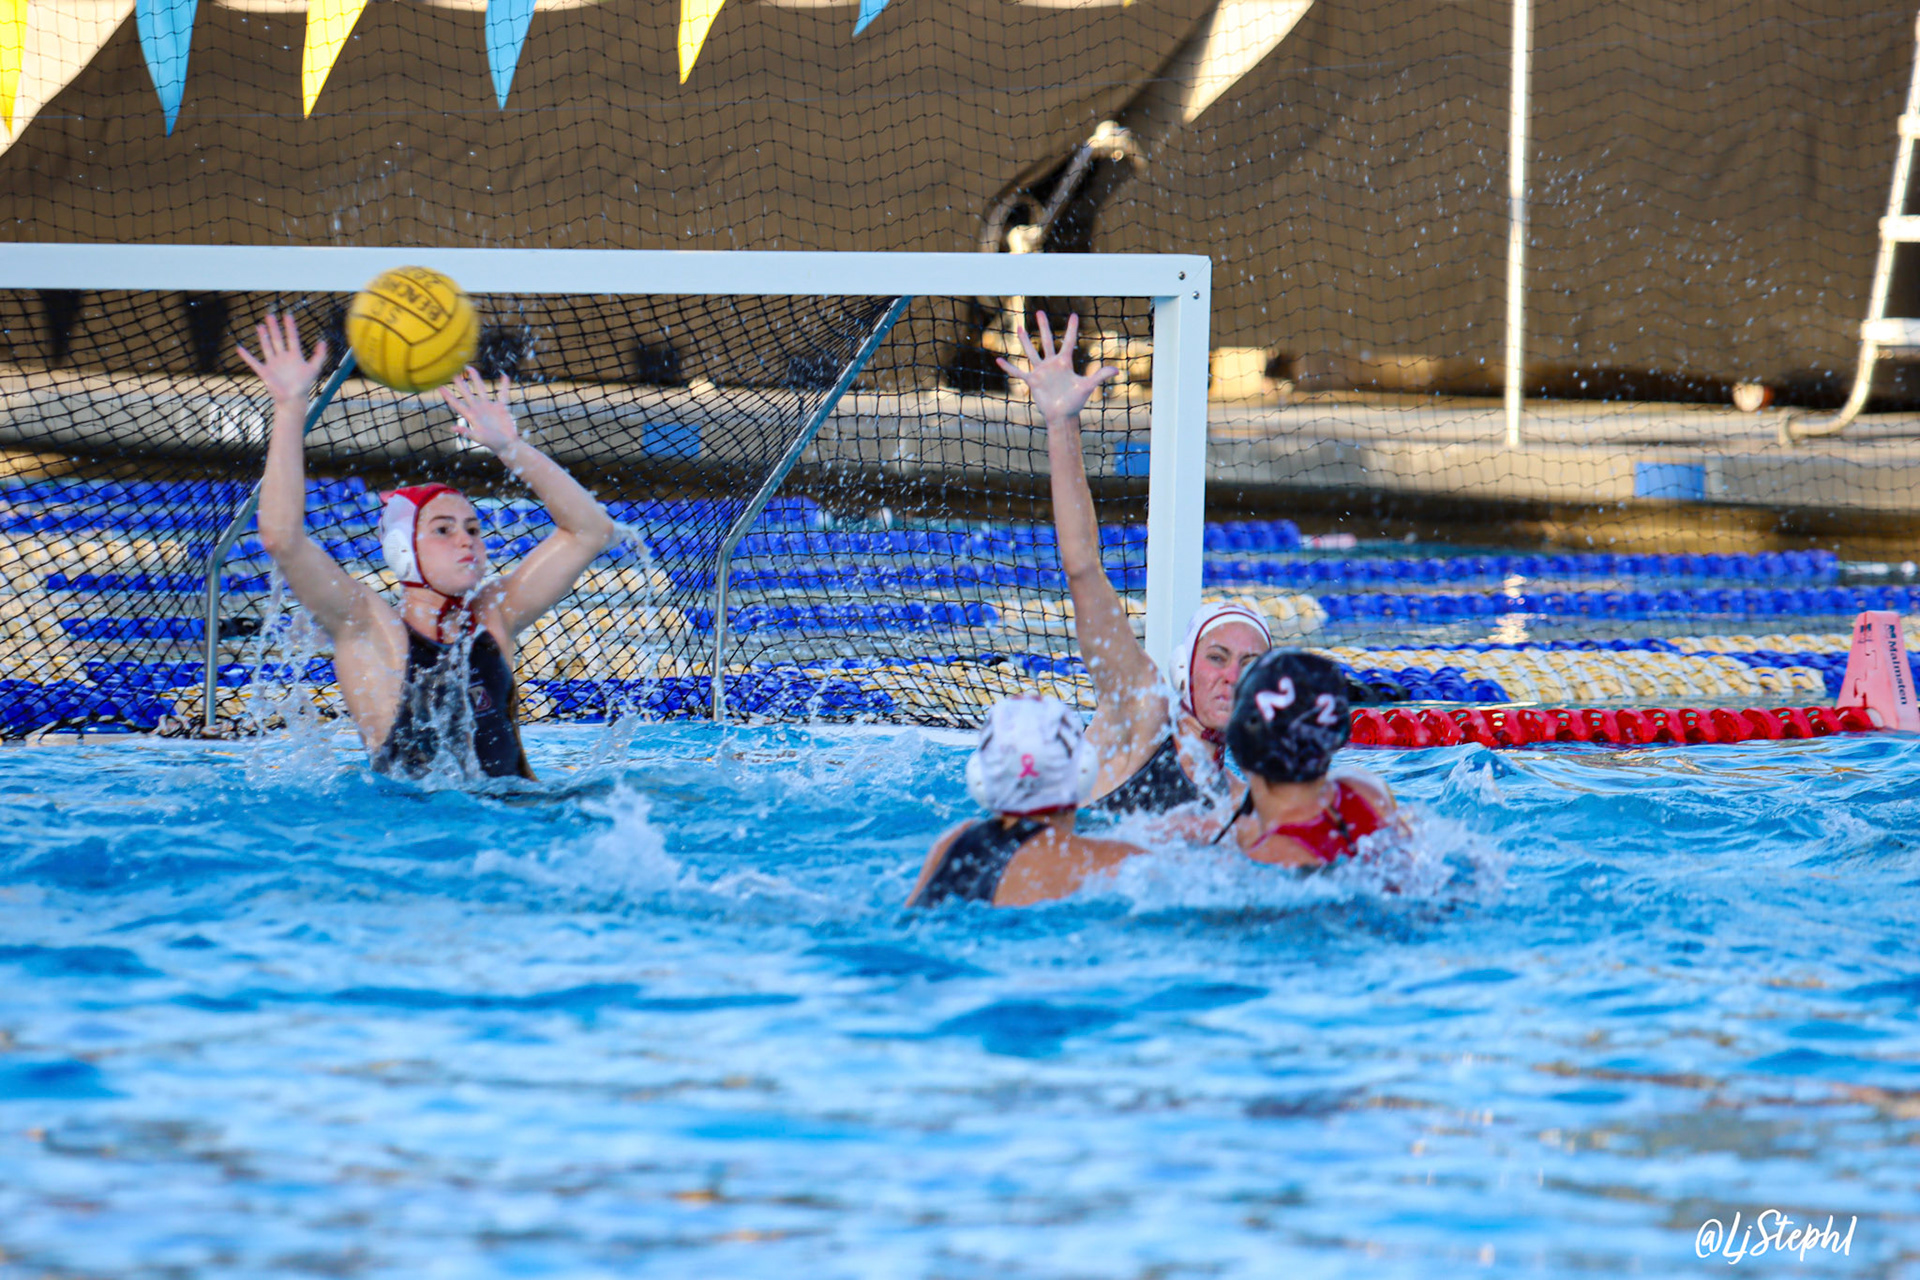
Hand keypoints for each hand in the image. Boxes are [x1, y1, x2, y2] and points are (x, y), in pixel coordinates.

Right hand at [236, 313, 327, 406]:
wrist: (293, 400)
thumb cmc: (304, 385)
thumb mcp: (314, 369)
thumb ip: (319, 356)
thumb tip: (323, 342)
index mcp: (294, 356)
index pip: (292, 338)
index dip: (290, 327)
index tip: (287, 315)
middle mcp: (283, 357)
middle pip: (277, 339)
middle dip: (274, 327)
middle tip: (269, 315)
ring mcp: (273, 364)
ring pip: (267, 347)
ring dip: (263, 337)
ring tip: (259, 326)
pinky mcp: (265, 372)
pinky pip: (253, 362)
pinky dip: (246, 356)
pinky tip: (239, 348)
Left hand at [440, 367, 519, 456]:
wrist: (507, 445)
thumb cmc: (492, 443)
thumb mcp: (478, 438)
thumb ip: (466, 432)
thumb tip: (452, 428)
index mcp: (471, 416)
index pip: (456, 403)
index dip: (447, 395)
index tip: (438, 385)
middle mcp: (478, 409)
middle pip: (466, 392)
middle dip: (459, 382)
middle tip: (452, 371)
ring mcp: (489, 407)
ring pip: (481, 389)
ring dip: (476, 378)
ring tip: (470, 368)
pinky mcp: (500, 408)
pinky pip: (502, 394)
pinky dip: (504, 385)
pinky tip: (504, 375)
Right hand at [995, 311, 1117, 425]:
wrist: (1062, 416)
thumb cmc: (1075, 403)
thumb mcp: (1087, 387)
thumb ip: (1099, 376)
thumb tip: (1117, 370)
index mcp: (1064, 363)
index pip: (1068, 341)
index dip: (1071, 328)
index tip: (1073, 315)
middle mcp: (1051, 364)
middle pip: (1046, 340)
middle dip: (1043, 326)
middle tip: (1039, 311)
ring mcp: (1041, 372)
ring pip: (1031, 351)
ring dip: (1024, 340)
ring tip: (1018, 327)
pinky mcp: (1032, 381)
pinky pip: (1018, 372)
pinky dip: (1008, 367)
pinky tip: (998, 360)